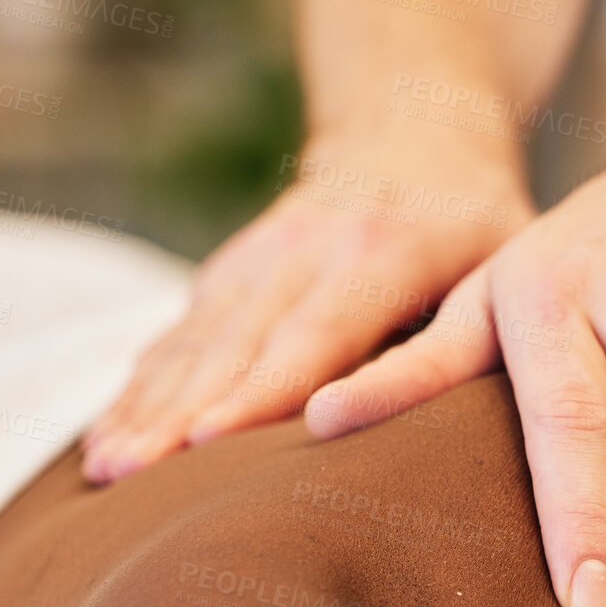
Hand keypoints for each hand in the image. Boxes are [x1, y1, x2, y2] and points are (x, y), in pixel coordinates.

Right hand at [83, 131, 532, 480]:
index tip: (205, 440)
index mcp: (378, 252)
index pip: (311, 335)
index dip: (257, 391)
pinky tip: (103, 441)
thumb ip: (473, 337)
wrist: (409, 131)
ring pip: (189, 344)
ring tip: (103, 469)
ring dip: (141, 407)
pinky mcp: (224, 276)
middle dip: (173, 415)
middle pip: (230, 346)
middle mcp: (301, 252)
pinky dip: (135, 391)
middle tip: (129, 475)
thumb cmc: (474, 221)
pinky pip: (172, 340)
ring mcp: (252, 261)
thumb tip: (456, 440)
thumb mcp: (502, 260)